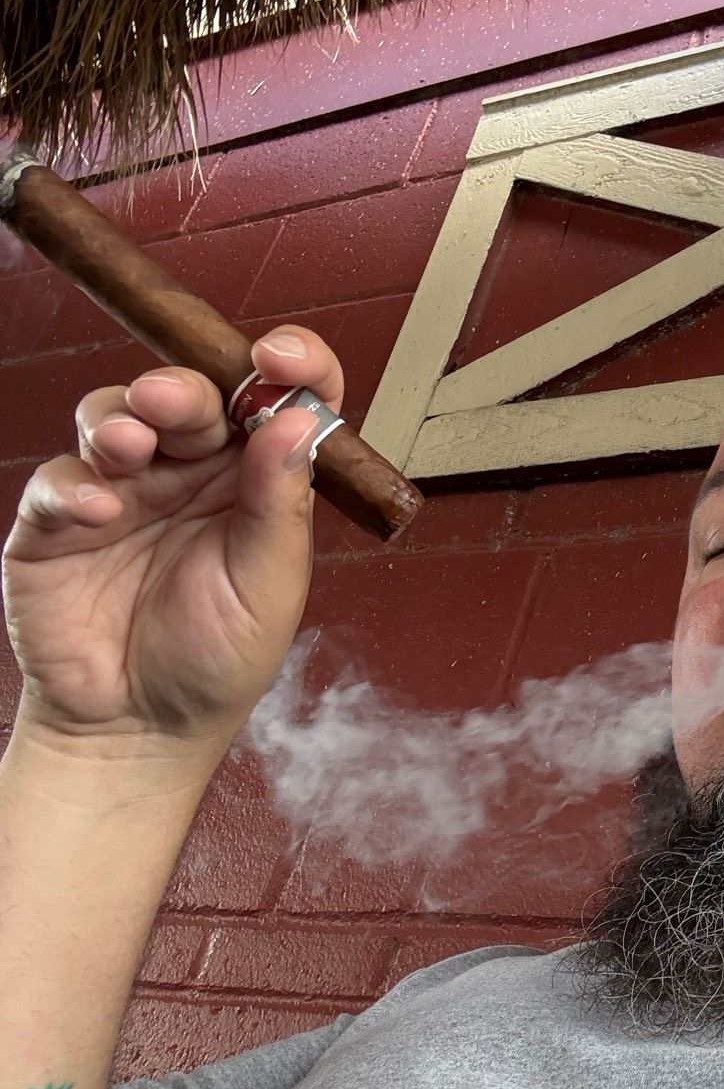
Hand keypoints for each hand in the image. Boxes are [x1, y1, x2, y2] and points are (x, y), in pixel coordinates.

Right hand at [2, 327, 341, 755]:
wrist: (139, 731)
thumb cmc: (216, 661)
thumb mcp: (268, 588)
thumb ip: (280, 505)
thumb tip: (298, 420)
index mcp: (254, 481)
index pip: (278, 401)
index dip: (287, 366)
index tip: (280, 357)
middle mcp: (189, 473)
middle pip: (189, 396)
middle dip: (182, 388)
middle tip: (176, 400)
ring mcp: (122, 489)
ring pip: (115, 417)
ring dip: (121, 419)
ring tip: (129, 448)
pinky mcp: (59, 521)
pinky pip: (61, 479)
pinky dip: (76, 486)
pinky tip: (99, 512)